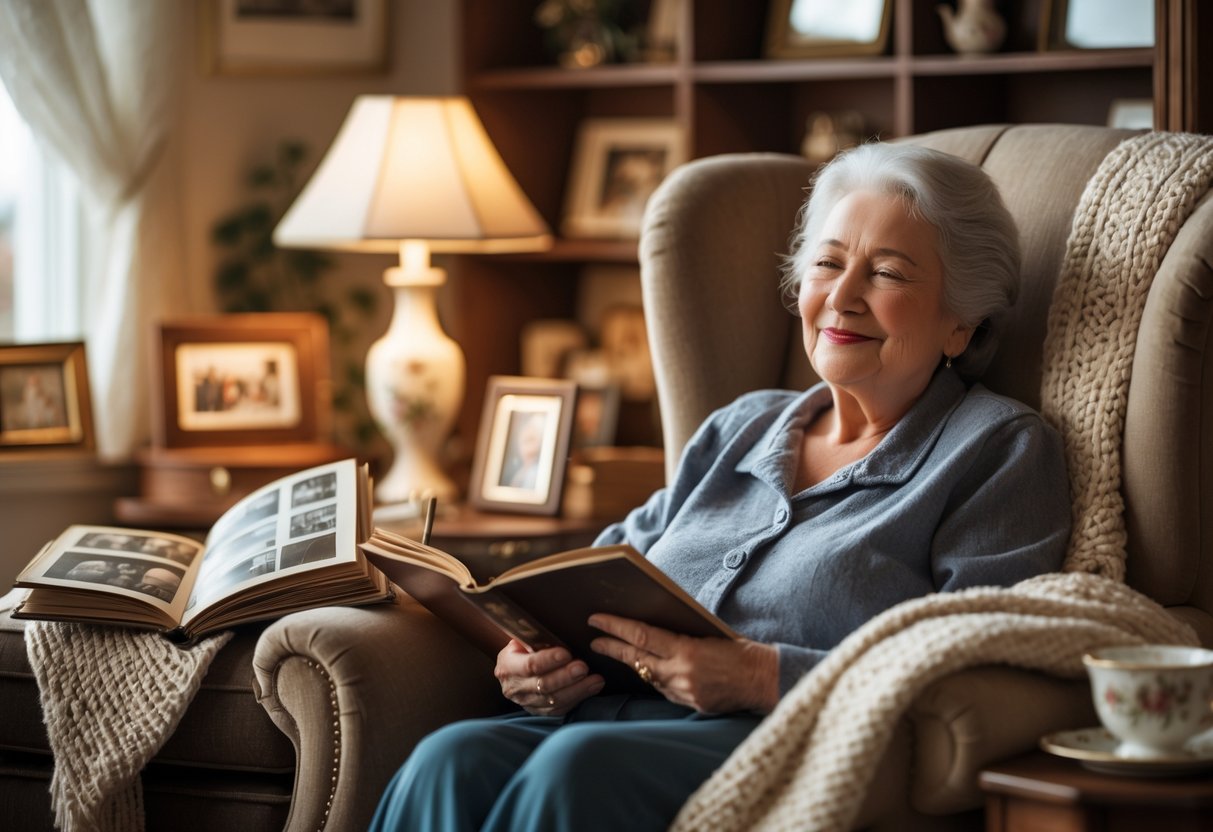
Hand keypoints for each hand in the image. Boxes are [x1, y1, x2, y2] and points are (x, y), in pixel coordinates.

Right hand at [494, 639, 604, 715]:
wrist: (514, 670)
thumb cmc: (523, 649)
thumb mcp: (522, 640)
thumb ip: (535, 638)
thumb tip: (556, 631)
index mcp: (507, 666)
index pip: (529, 665)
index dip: (548, 660)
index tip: (566, 653)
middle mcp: (514, 688)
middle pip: (543, 685)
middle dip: (565, 676)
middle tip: (583, 667)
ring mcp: (526, 703)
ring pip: (554, 700)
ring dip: (577, 689)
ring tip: (595, 680)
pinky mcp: (539, 712)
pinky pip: (560, 709)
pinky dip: (578, 698)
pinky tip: (592, 688)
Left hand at [588, 614, 779, 714]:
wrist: (765, 680)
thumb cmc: (741, 650)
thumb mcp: (709, 634)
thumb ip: (681, 636)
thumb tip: (652, 629)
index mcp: (686, 651)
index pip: (641, 636)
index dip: (615, 627)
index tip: (596, 620)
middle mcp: (681, 674)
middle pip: (636, 659)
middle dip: (612, 648)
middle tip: (592, 640)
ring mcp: (684, 693)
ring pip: (648, 677)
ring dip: (631, 664)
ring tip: (613, 653)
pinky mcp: (691, 705)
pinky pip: (665, 690)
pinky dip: (655, 678)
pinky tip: (647, 670)